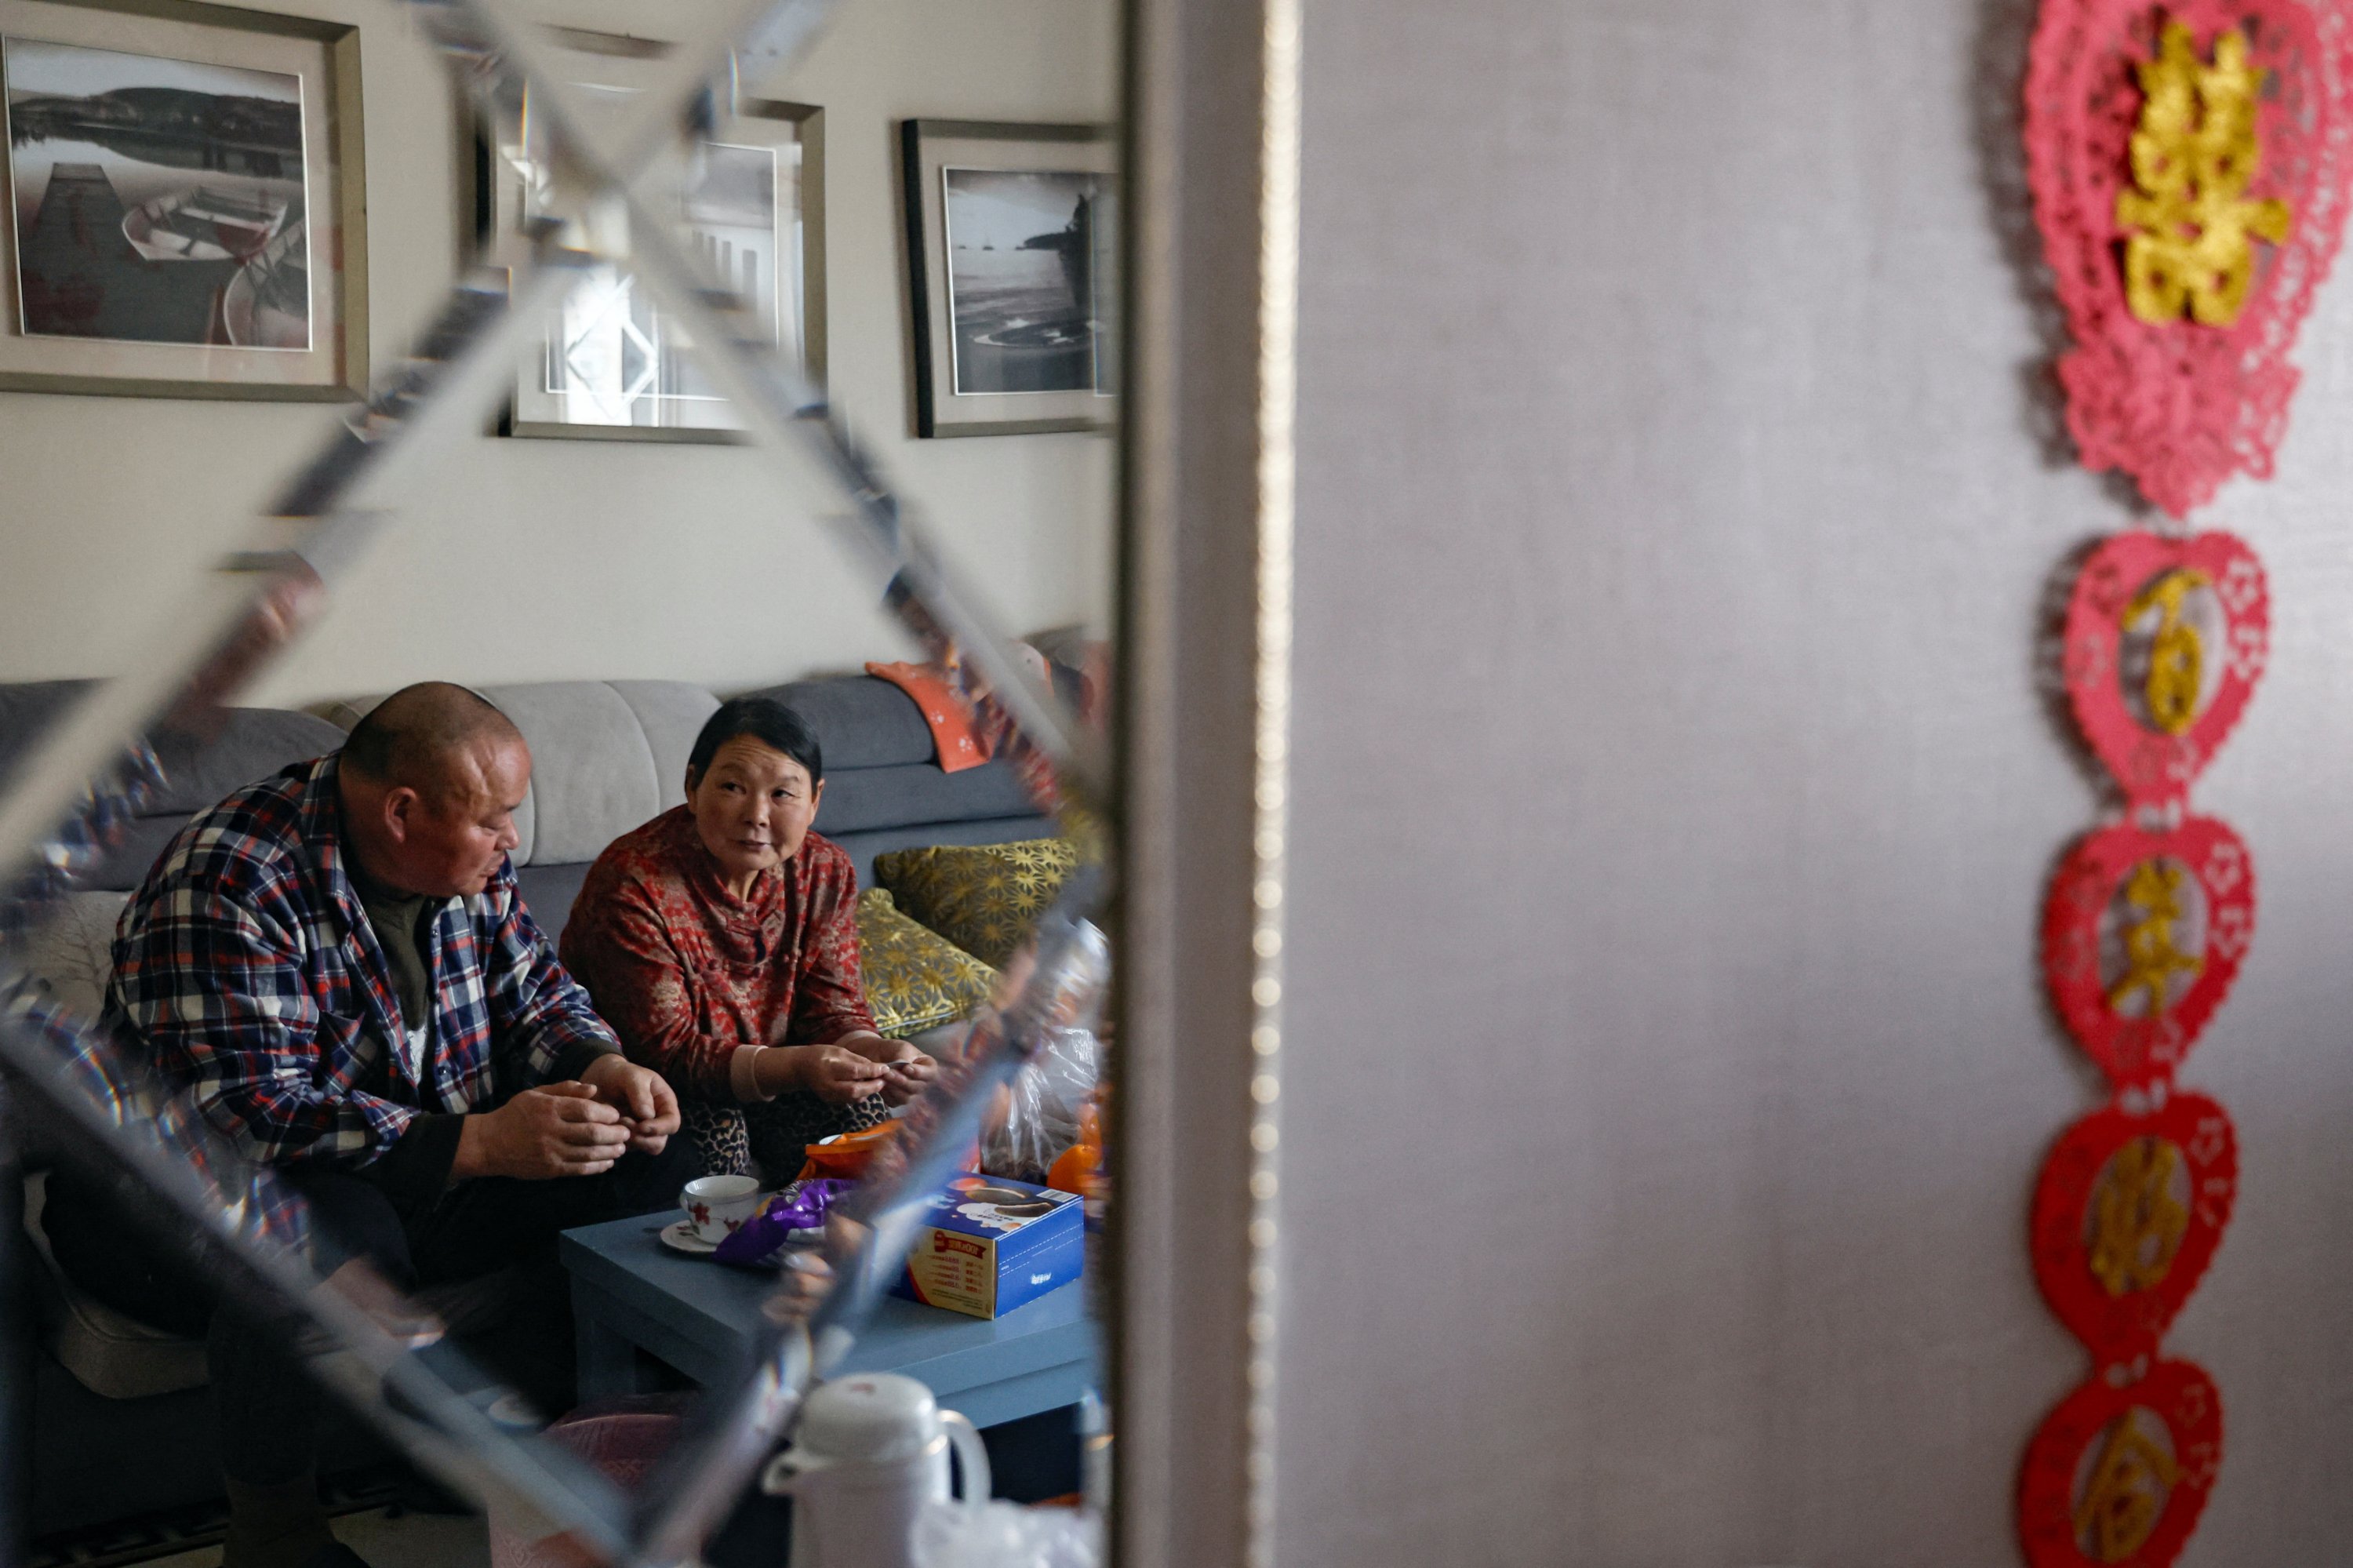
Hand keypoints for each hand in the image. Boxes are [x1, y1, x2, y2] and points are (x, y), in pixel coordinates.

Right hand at [452, 1082, 630, 1180]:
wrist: (489, 1144)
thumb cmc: (516, 1114)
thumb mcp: (537, 1094)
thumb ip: (566, 1089)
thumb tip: (594, 1089)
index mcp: (549, 1109)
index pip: (586, 1110)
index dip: (607, 1113)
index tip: (617, 1114)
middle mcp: (551, 1131)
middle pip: (592, 1133)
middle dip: (615, 1134)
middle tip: (627, 1132)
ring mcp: (550, 1152)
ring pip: (588, 1153)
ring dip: (610, 1151)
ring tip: (621, 1148)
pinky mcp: (549, 1170)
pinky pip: (579, 1169)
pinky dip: (597, 1167)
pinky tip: (607, 1163)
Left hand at [578, 1055, 680, 1154]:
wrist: (600, 1079)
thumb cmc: (620, 1074)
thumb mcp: (631, 1076)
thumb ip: (640, 1093)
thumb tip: (648, 1116)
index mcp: (665, 1103)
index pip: (672, 1123)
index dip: (659, 1128)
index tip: (641, 1126)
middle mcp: (656, 1120)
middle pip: (659, 1142)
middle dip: (641, 1138)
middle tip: (623, 1123)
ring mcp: (641, 1131)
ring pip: (642, 1147)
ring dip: (628, 1140)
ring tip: (614, 1123)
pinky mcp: (626, 1137)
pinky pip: (625, 1148)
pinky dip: (616, 1142)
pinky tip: (606, 1128)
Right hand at [756, 1043, 887, 1103]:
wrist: (802, 1068)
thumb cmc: (821, 1055)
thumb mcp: (839, 1051)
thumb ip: (857, 1060)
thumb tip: (876, 1067)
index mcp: (829, 1067)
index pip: (854, 1072)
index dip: (872, 1071)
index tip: (885, 1068)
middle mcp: (827, 1084)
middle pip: (854, 1090)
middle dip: (872, 1086)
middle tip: (883, 1080)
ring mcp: (828, 1096)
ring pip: (853, 1098)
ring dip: (868, 1092)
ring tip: (876, 1083)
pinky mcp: (830, 1102)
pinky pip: (849, 1101)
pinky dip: (860, 1096)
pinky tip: (864, 1088)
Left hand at [828, 1031, 932, 1105]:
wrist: (877, 1057)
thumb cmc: (893, 1050)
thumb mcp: (902, 1048)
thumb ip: (905, 1057)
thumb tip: (905, 1067)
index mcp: (929, 1068)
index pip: (931, 1074)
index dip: (919, 1073)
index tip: (906, 1068)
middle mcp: (923, 1083)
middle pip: (918, 1088)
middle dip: (902, 1080)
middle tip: (888, 1072)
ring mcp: (911, 1094)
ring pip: (906, 1097)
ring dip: (893, 1088)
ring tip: (883, 1077)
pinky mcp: (898, 1100)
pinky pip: (894, 1102)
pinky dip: (887, 1094)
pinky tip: (880, 1084)